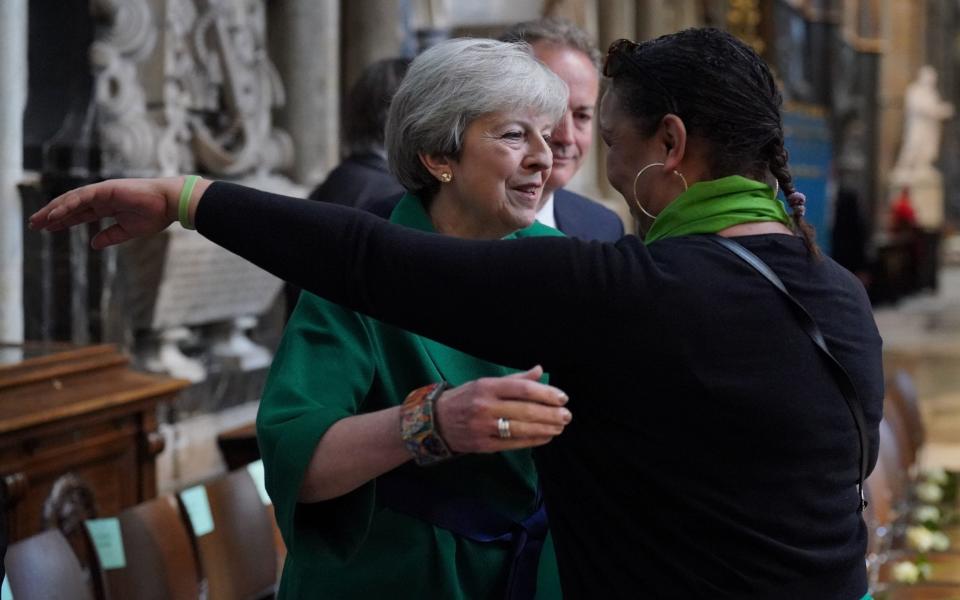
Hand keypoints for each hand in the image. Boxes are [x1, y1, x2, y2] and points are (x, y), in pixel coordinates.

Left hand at [28, 177, 209, 248]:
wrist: (169, 204)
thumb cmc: (155, 215)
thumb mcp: (128, 231)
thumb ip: (110, 236)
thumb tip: (93, 244)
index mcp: (107, 206)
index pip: (79, 213)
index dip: (63, 220)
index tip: (48, 228)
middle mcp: (101, 197)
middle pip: (70, 205)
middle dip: (52, 215)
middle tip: (34, 224)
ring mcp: (102, 192)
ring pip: (71, 200)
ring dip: (53, 210)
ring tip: (37, 220)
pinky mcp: (105, 189)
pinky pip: (81, 197)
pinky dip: (67, 205)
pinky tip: (54, 214)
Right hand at [434, 366, 570, 452]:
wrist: (435, 422)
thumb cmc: (465, 399)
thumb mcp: (485, 383)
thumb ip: (514, 379)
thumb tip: (540, 371)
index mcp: (487, 387)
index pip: (522, 389)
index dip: (545, 393)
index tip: (562, 397)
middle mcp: (485, 406)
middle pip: (525, 410)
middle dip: (551, 414)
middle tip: (567, 415)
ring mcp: (483, 428)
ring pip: (522, 429)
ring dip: (546, 429)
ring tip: (560, 427)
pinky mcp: (483, 446)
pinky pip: (514, 444)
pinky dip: (533, 440)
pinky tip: (546, 437)